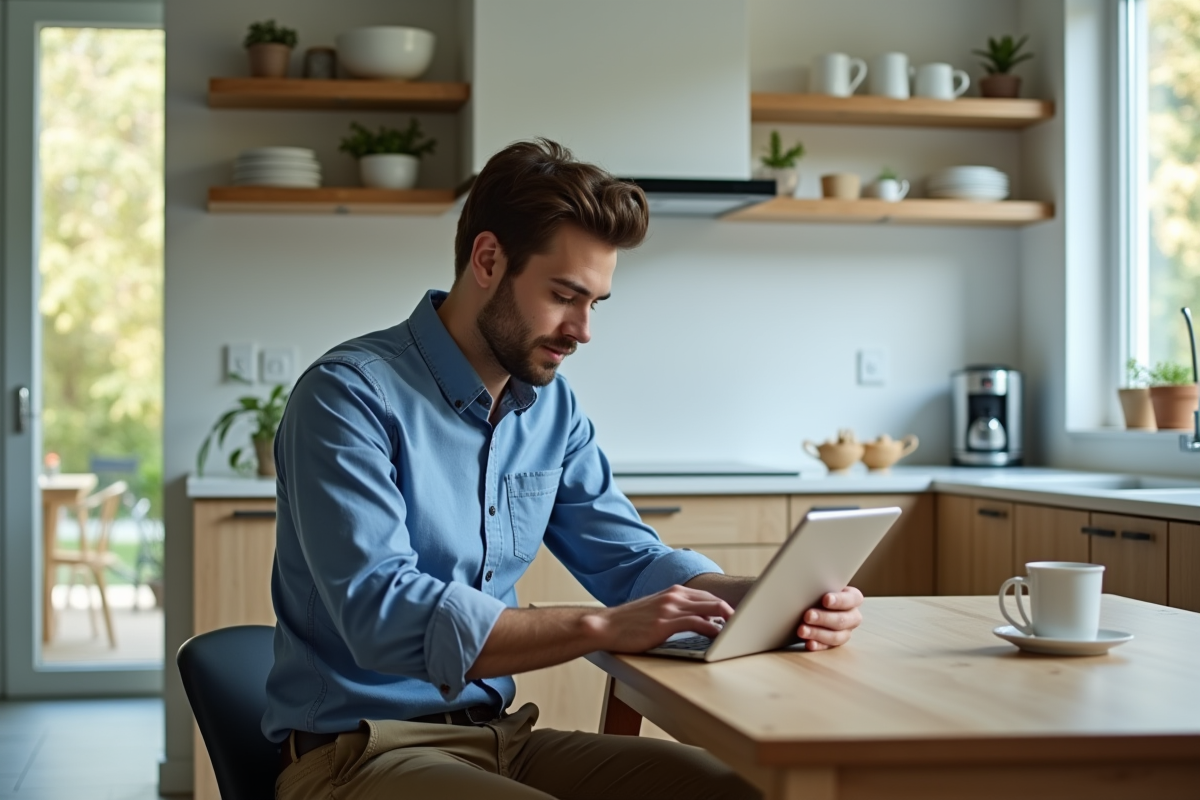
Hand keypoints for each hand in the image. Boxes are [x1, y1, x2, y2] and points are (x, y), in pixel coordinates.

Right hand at [585, 585, 733, 652]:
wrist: (606, 626)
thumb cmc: (630, 623)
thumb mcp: (656, 611)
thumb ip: (676, 612)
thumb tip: (699, 622)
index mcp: (673, 592)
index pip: (708, 596)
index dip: (725, 607)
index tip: (736, 618)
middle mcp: (674, 595)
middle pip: (713, 601)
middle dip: (731, 613)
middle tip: (744, 625)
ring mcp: (670, 608)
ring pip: (709, 609)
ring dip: (727, 620)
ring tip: (738, 631)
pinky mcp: (666, 623)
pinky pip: (697, 623)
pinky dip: (712, 629)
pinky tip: (719, 637)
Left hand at [795, 586, 863, 650]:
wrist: (815, 601)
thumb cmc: (820, 590)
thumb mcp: (823, 585)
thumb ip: (821, 586)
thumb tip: (805, 584)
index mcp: (853, 598)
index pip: (852, 599)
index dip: (839, 600)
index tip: (825, 599)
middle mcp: (852, 616)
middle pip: (842, 620)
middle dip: (824, 618)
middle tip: (807, 615)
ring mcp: (845, 631)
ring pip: (836, 636)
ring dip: (818, 633)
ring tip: (802, 630)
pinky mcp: (834, 643)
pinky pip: (827, 647)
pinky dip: (817, 645)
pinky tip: (808, 643)